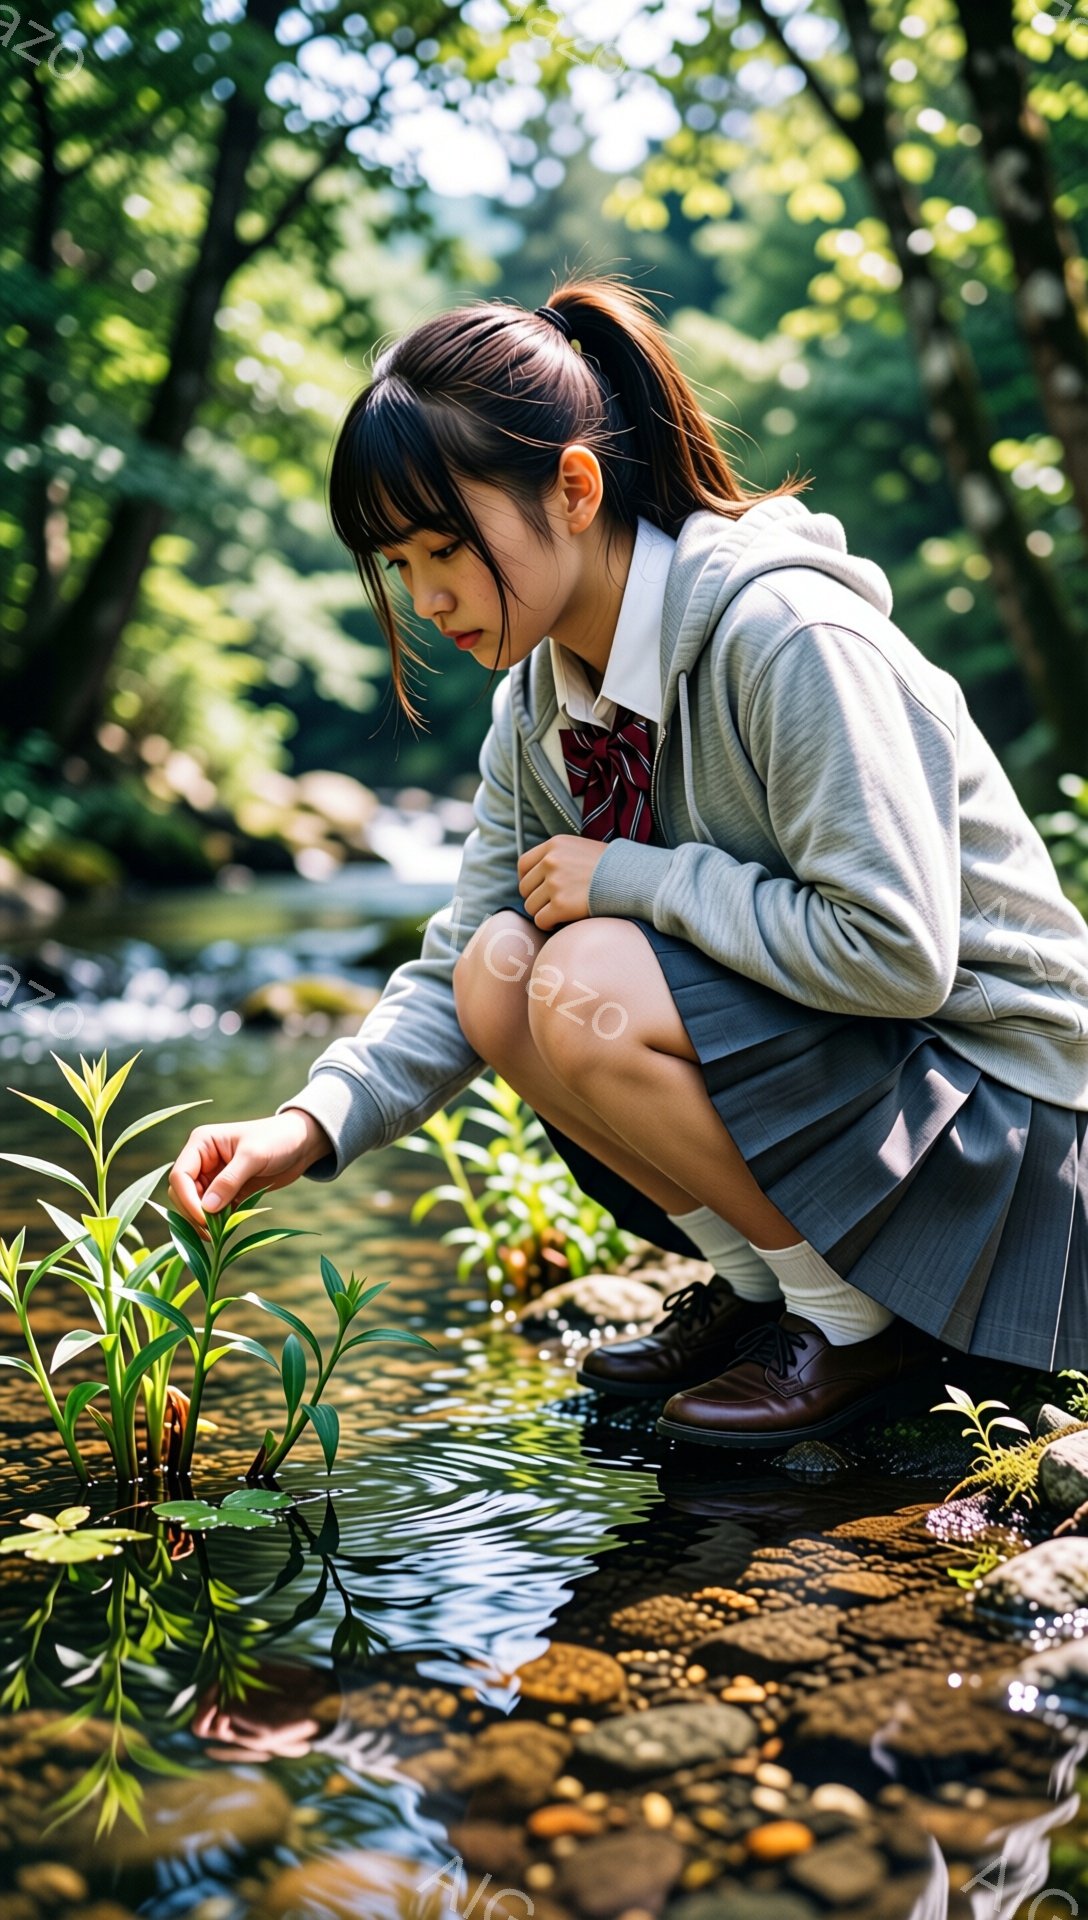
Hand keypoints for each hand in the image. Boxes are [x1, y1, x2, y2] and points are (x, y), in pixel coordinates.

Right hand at [167, 1110, 332, 1240]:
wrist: (300, 1143)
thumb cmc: (277, 1140)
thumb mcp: (254, 1156)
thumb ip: (229, 1181)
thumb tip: (206, 1208)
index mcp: (201, 1143)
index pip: (180, 1175)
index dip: (187, 1199)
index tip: (204, 1218)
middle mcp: (202, 1160)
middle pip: (182, 1193)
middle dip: (193, 1212)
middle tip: (211, 1232)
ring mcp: (212, 1177)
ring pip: (194, 1205)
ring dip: (203, 1220)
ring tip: (218, 1235)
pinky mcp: (225, 1191)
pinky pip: (212, 1211)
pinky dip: (216, 1222)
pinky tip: (226, 1232)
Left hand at [517, 835, 607, 929]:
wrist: (634, 879)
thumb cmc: (612, 867)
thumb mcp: (582, 849)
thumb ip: (559, 857)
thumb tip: (540, 876)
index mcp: (555, 844)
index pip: (524, 864)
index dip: (528, 880)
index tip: (538, 889)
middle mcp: (551, 861)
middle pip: (525, 888)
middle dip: (537, 899)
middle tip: (554, 904)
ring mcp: (555, 883)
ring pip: (531, 906)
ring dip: (544, 912)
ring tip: (562, 912)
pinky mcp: (560, 905)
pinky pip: (541, 921)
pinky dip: (550, 924)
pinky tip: (563, 921)